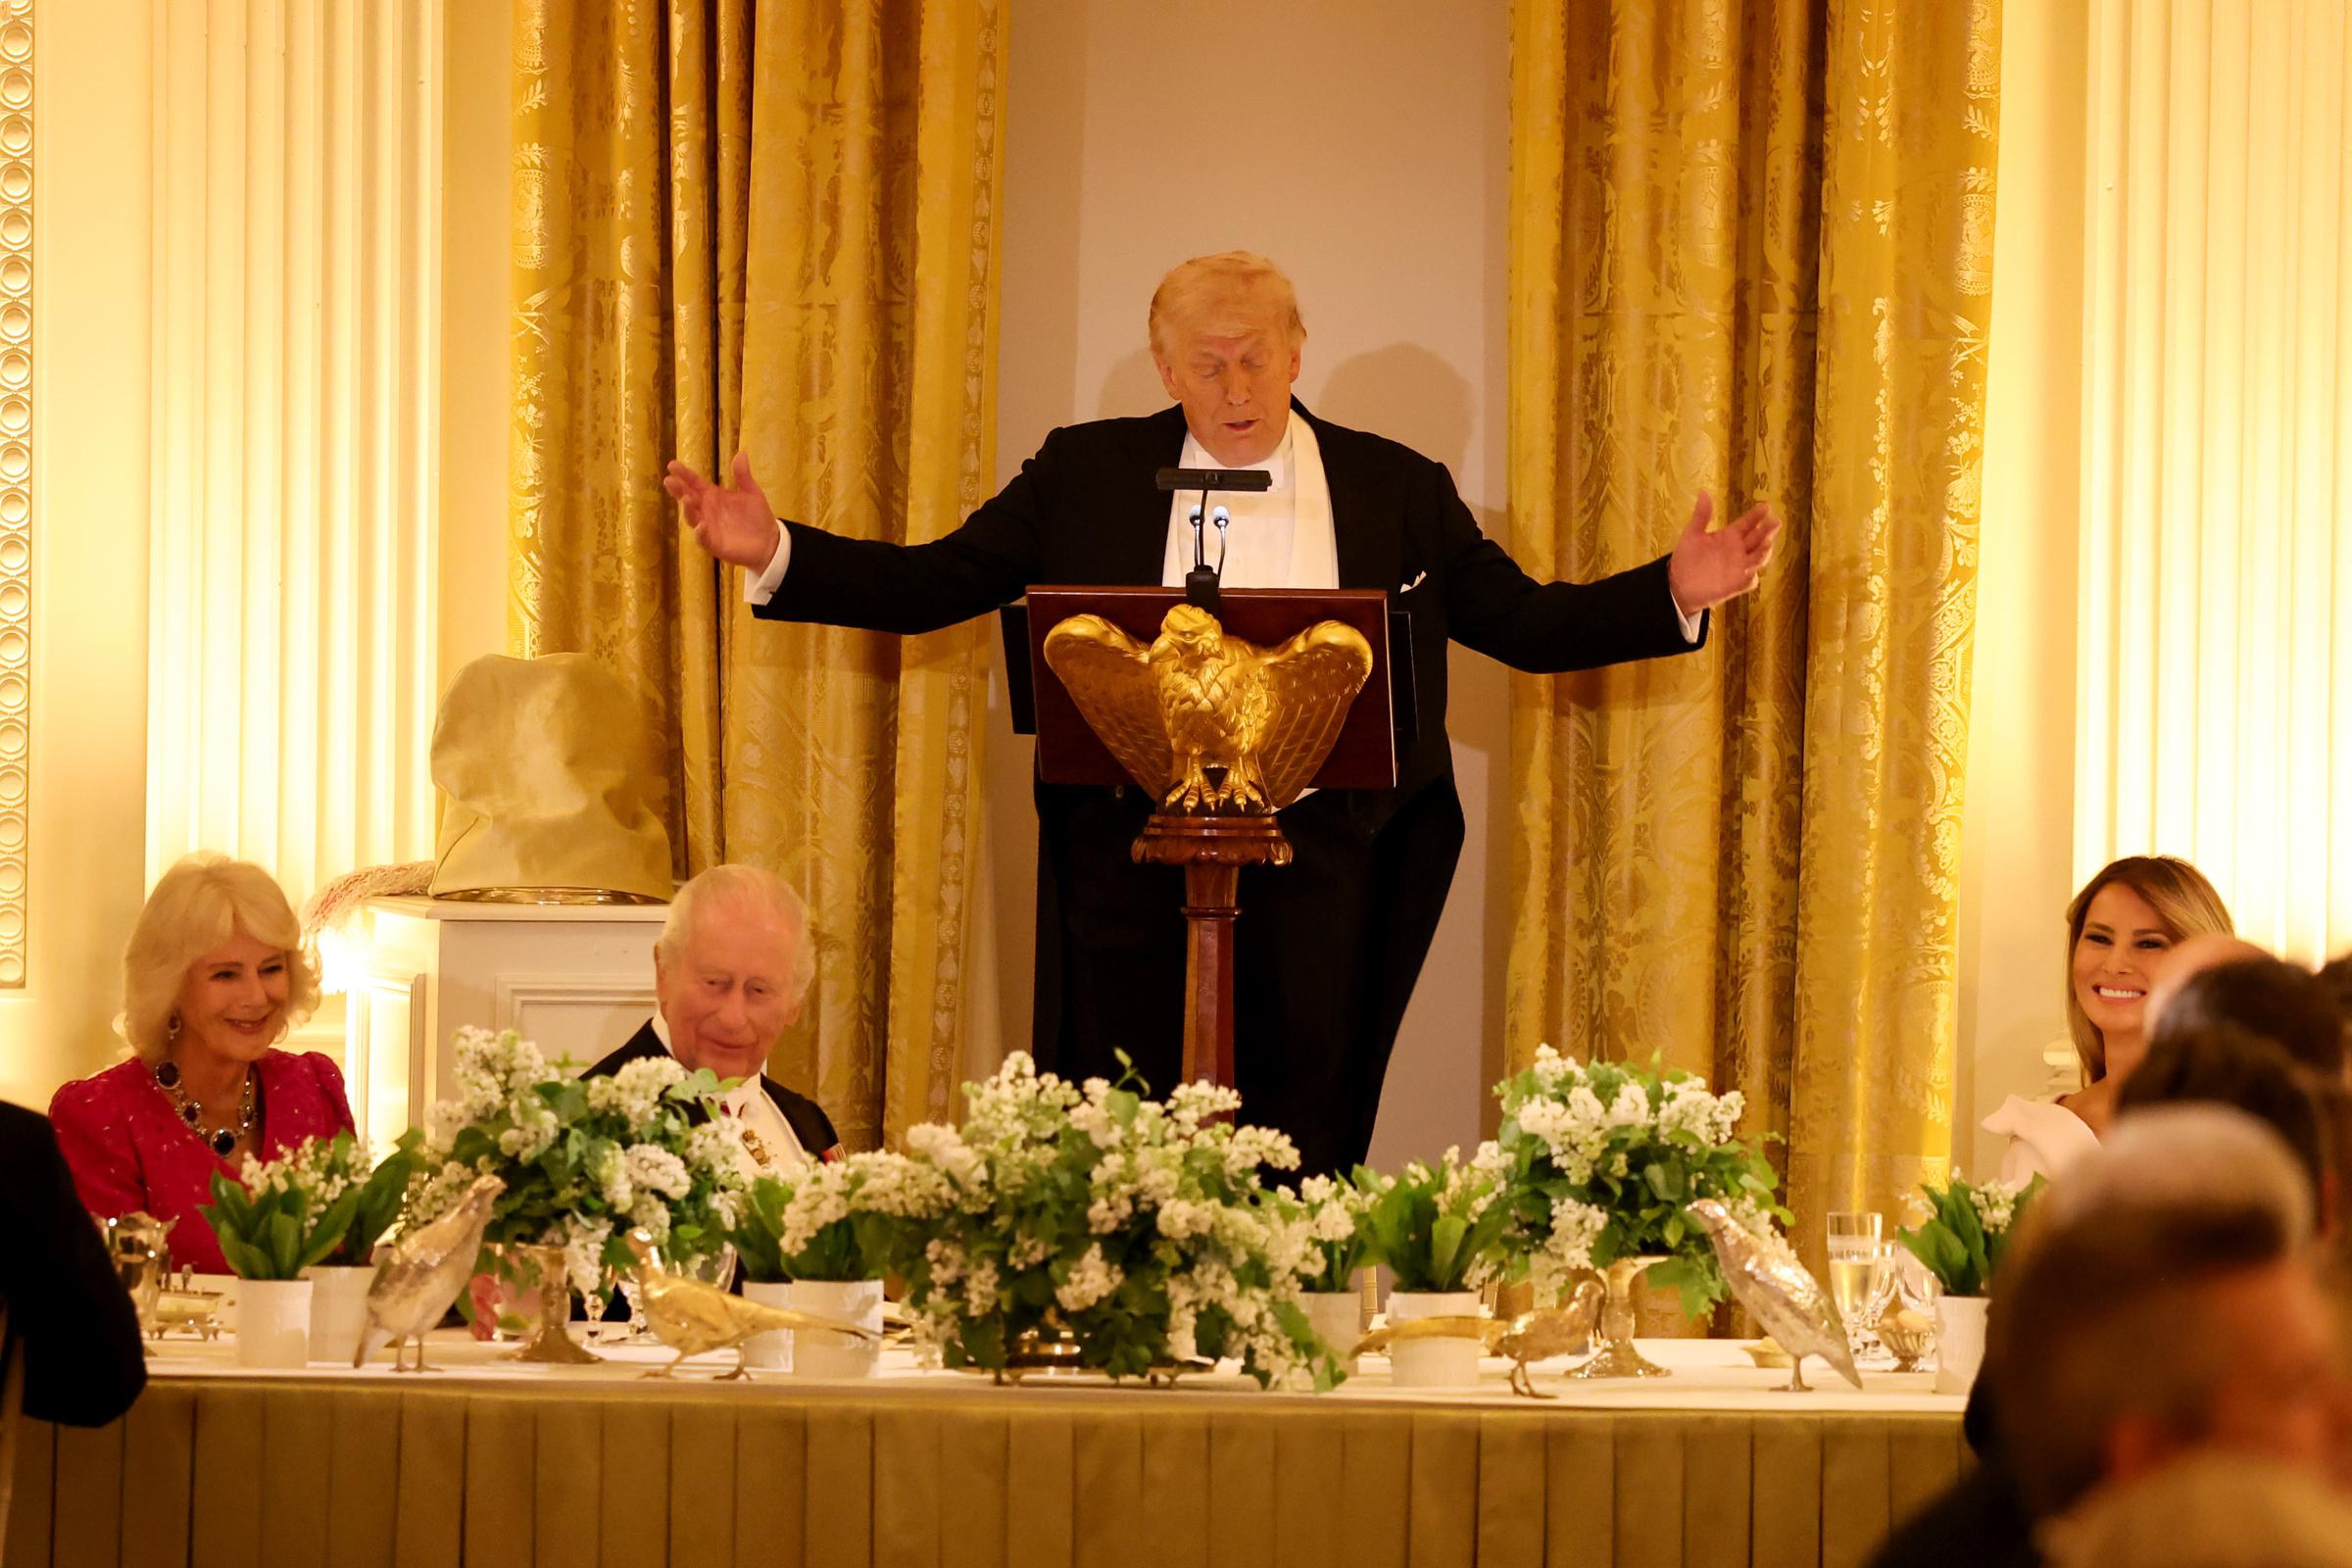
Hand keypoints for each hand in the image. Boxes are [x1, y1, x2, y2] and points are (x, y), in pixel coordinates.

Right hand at [664, 452, 782, 571]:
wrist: (769, 542)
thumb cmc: (756, 516)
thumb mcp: (751, 492)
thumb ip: (743, 475)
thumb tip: (741, 453)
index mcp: (713, 496)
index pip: (695, 483)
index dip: (684, 474)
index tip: (672, 465)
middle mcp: (706, 511)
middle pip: (688, 498)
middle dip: (678, 490)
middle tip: (669, 481)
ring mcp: (708, 528)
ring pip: (692, 518)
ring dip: (687, 509)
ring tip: (686, 499)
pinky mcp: (714, 544)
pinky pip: (703, 539)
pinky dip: (700, 533)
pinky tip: (702, 526)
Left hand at [1666, 491, 1782, 613]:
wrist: (1679, 582)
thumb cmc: (1687, 557)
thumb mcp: (1692, 534)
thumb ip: (1701, 515)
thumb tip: (1703, 492)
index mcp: (1731, 536)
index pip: (1748, 523)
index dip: (1757, 515)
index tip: (1766, 506)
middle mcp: (1739, 550)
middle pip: (1758, 538)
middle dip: (1767, 530)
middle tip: (1774, 521)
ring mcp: (1739, 567)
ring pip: (1758, 558)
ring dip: (1764, 552)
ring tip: (1767, 544)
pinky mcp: (1736, 585)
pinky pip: (1749, 581)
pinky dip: (1751, 577)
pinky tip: (1750, 572)